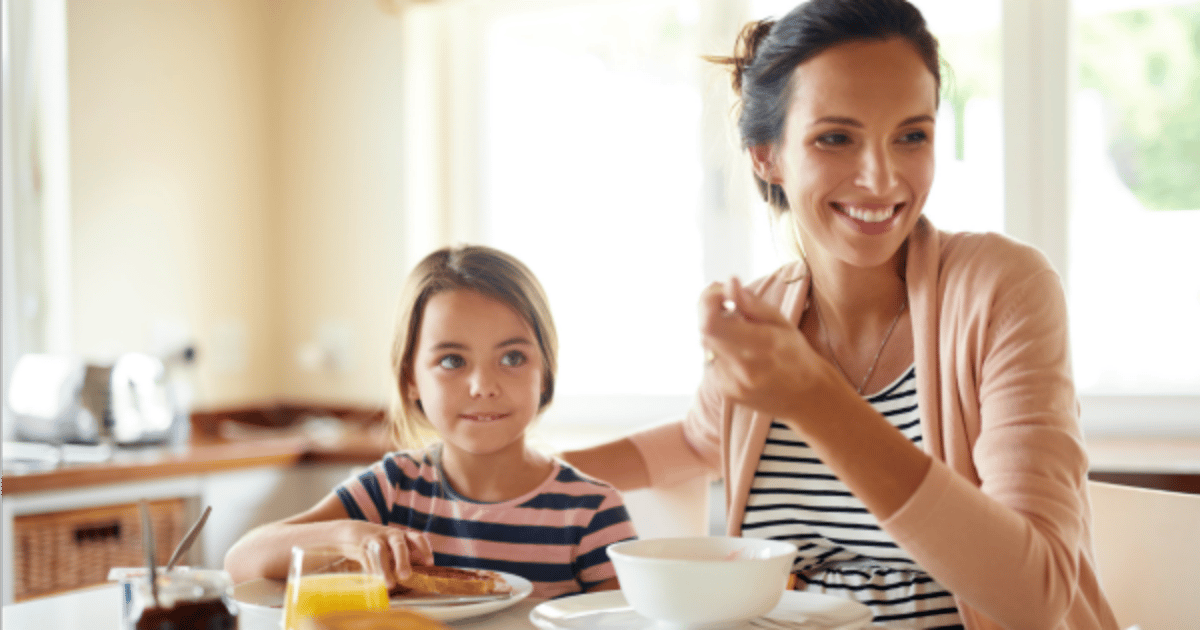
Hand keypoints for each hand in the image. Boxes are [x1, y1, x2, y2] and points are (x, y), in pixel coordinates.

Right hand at [344, 522, 432, 588]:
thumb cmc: (380, 545)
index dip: (425, 549)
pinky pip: (368, 559)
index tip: (430, 564)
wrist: (352, 534)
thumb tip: (412, 579)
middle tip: (405, 576)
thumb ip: (402, 560)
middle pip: (399, 545)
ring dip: (386, 570)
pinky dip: (373, 571)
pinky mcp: (362, 547)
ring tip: (390, 585)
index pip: (417, 538)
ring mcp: (376, 539)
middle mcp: (391, 535)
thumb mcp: (393, 547)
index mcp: (402, 536)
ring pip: (381, 553)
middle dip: (403, 560)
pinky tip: (376, 580)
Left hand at [699, 277, 837, 420]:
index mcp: (762, 345)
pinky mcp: (726, 393)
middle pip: (705, 331)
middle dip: (711, 313)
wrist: (807, 398)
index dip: (707, 302)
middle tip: (729, 306)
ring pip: (707, 347)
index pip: (711, 323)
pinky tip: (742, 355)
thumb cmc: (796, 354)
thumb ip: (751, 303)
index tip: (720, 292)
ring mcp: (732, 384)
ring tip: (742, 335)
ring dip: (718, 334)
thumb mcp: (781, 322)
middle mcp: (744, 368)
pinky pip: (712, 363)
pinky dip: (721, 352)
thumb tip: (728, 283)